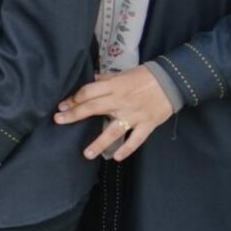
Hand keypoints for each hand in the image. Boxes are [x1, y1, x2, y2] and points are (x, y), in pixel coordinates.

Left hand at [54, 68, 174, 161]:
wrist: (172, 81)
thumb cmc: (145, 76)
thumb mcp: (123, 73)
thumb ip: (107, 80)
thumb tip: (93, 80)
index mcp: (114, 87)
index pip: (88, 92)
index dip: (74, 99)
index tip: (63, 105)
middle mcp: (120, 101)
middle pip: (93, 108)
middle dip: (74, 115)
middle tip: (59, 121)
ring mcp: (133, 115)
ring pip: (113, 131)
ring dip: (99, 143)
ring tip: (86, 154)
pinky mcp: (147, 124)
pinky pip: (136, 140)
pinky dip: (127, 149)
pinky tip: (116, 157)